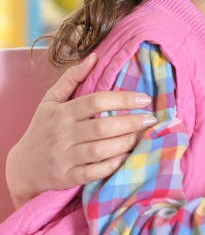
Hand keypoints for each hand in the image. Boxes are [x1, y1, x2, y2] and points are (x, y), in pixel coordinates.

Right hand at [6, 53, 156, 206]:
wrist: (23, 166)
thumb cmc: (44, 128)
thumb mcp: (51, 101)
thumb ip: (72, 78)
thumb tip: (94, 56)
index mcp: (62, 113)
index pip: (96, 101)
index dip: (123, 99)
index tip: (145, 99)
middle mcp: (63, 134)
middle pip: (103, 127)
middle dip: (131, 122)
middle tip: (151, 119)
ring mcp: (65, 157)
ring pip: (101, 150)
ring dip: (126, 143)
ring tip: (142, 136)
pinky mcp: (68, 177)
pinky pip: (95, 172)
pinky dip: (113, 164)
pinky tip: (127, 156)